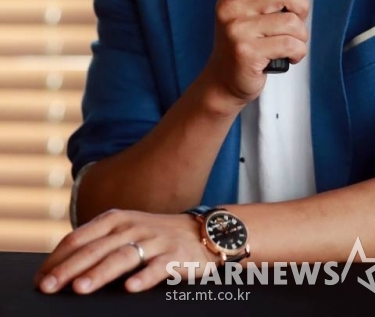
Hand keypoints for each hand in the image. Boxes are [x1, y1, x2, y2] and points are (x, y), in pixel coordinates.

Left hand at [34, 209, 213, 294]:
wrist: (201, 231)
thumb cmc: (154, 236)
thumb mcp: (125, 230)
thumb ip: (97, 243)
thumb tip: (60, 267)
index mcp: (115, 219)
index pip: (79, 238)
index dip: (57, 258)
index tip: (40, 279)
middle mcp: (131, 227)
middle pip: (95, 249)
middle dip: (68, 269)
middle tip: (48, 287)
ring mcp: (153, 240)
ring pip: (122, 257)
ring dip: (99, 273)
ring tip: (80, 288)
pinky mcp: (174, 256)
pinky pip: (157, 267)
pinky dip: (143, 277)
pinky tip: (130, 288)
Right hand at [203, 0, 309, 106]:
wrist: (223, 78)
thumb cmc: (242, 39)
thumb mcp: (250, 5)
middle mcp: (230, 6)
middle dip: (301, 7)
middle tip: (296, 20)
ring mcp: (237, 30)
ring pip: (291, 21)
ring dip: (300, 35)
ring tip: (289, 42)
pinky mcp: (247, 52)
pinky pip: (290, 44)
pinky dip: (298, 51)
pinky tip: (288, 55)